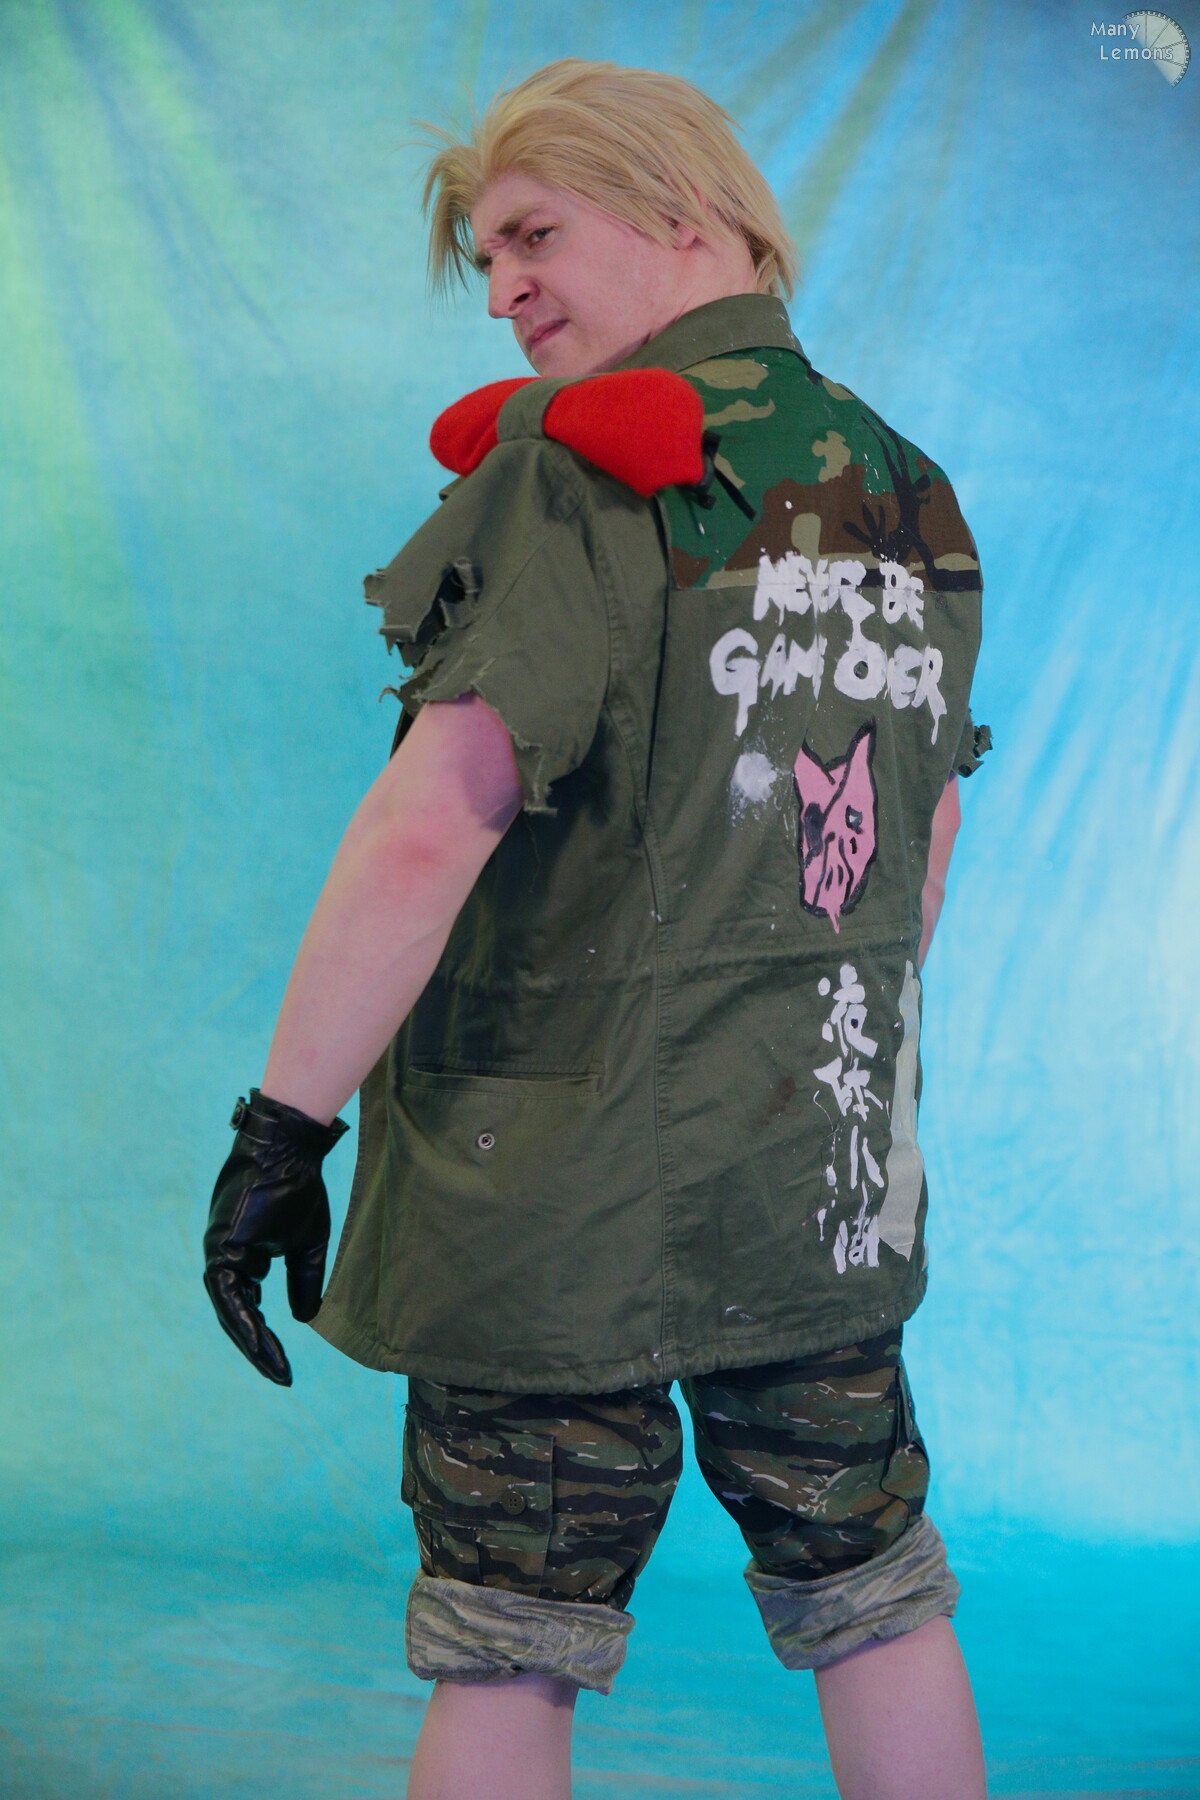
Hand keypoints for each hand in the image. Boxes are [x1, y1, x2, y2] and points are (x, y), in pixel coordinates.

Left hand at [203, 1089, 347, 1384]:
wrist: (290, 1150)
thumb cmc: (298, 1188)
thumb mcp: (307, 1244)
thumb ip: (304, 1280)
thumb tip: (304, 1320)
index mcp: (243, 1257)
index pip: (248, 1307)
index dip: (265, 1338)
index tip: (285, 1367)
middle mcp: (225, 1258)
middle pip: (237, 1315)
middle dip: (258, 1348)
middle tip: (280, 1376)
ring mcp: (219, 1252)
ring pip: (231, 1310)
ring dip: (252, 1342)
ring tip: (275, 1367)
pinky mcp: (219, 1247)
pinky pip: (229, 1295)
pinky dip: (244, 1320)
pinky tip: (260, 1343)